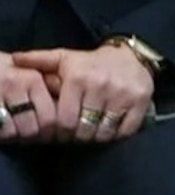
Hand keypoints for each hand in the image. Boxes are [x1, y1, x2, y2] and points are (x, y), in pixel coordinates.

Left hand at [11, 45, 153, 142]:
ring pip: (104, 133)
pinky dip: (116, 136)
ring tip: (92, 132)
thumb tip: (14, 60)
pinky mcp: (141, 102)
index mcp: (78, 77)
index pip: (64, 120)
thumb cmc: (92, 62)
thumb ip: (39, 60)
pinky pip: (125, 131)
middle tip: (76, 134)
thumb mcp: (65, 57)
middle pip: (83, 129)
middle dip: (78, 136)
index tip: (62, 132)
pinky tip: (109, 130)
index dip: (61, 131)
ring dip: (96, 138)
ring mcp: (123, 95)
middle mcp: (101, 86)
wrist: (132, 56)